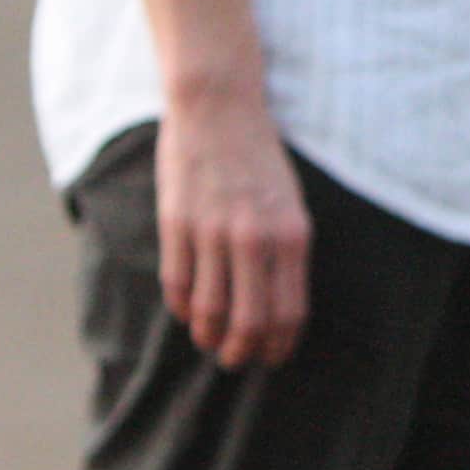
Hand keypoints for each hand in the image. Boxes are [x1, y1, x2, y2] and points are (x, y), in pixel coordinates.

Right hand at [155, 83, 311, 368]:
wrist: (220, 108)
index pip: (289, 310)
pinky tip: (187, 313)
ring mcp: (213, 233)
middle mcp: (256, 238)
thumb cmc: (260, 158)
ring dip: (209, 337)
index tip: (272, 357)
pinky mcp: (176, 225)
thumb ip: (286, 251)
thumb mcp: (292, 203)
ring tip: (210, 341)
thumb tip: (277, 305)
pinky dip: (182, 309)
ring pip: (209, 311)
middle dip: (243, 352)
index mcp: (293, 234)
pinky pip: (177, 286)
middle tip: (236, 360)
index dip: (279, 344)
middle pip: (250, 321)